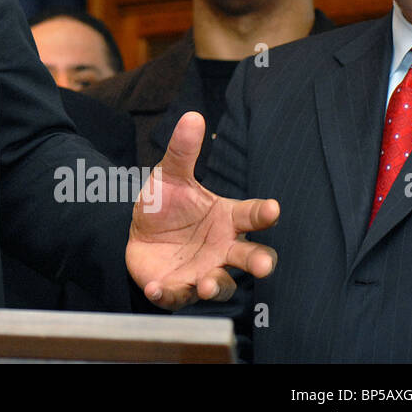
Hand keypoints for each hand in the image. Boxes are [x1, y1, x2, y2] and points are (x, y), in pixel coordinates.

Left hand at [125, 111, 279, 309]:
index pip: (252, 215)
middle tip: (264, 266)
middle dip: (260, 262)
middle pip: (251, 257)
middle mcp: (223, 248)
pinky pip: (177, 296)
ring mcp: (204, 271)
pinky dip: (169, 293)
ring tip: (205, 283)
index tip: (274, 209)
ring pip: (221, 284)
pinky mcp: (179, 288)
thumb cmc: (168, 206)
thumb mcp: (170, 176)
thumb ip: (182, 151)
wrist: (138, 235)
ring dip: (215, 285)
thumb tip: (192, 116)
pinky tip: (158, 287)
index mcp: (227, 219)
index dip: (264, 213)